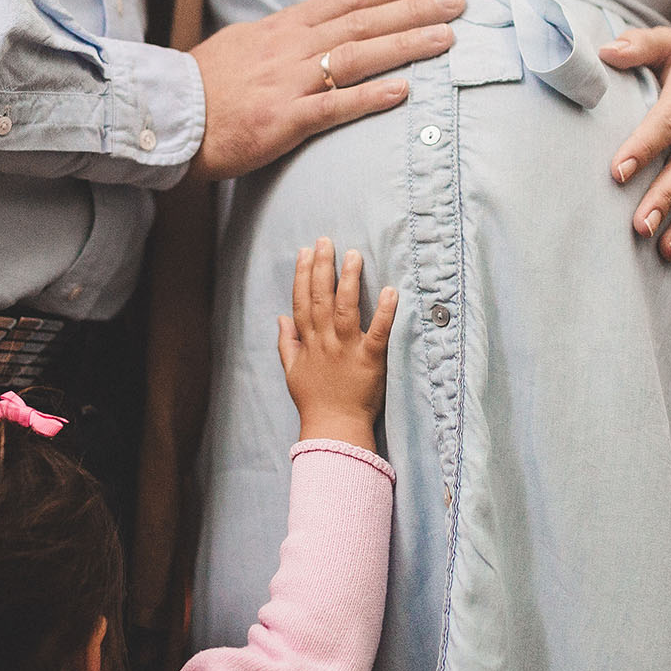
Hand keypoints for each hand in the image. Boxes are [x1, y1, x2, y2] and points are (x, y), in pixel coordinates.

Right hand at [190, 0, 463, 180]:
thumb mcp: (245, 44)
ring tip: (447, 39)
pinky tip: (404, 90)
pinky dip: (370, 97)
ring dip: (404, 45)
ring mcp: (288, 83)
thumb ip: (285, 34)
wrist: (166, 117)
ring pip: (356, 57)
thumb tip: (318, 23)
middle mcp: (291, 48)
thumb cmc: (206, 85)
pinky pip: (334, 107)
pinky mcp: (283, 120)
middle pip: (362, 21)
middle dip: (414, 9)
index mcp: (283, 28)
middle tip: (458, 2)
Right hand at [277, 237, 395, 452]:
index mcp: (308, 342)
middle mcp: (325, 341)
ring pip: (345, 308)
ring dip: (349, 280)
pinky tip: (390, 291)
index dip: (302, 275)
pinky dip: (384, 311)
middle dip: (322, 267)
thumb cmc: (314, 402)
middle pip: (321, 298)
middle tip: (326, 241)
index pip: (302, 302)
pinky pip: (378, 332)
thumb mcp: (292, 372)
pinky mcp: (370, 360)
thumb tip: (280, 318)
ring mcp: (347, 350)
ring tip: (353, 256)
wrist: (334, 429)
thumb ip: (286, 343)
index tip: (305, 252)